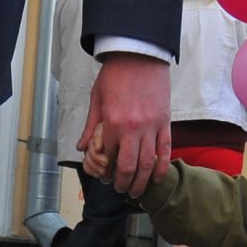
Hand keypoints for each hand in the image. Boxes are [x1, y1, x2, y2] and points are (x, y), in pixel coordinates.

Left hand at [78, 53, 171, 195]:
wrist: (139, 54)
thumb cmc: (115, 74)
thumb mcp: (96, 98)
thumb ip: (90, 126)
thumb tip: (81, 147)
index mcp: (113, 123)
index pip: (109, 157)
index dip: (106, 172)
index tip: (104, 178)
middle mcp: (133, 128)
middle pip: (130, 167)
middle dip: (124, 183)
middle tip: (121, 190)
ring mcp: (152, 127)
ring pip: (149, 163)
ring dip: (142, 182)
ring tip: (137, 191)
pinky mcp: (165, 123)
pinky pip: (165, 150)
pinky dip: (161, 167)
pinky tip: (157, 178)